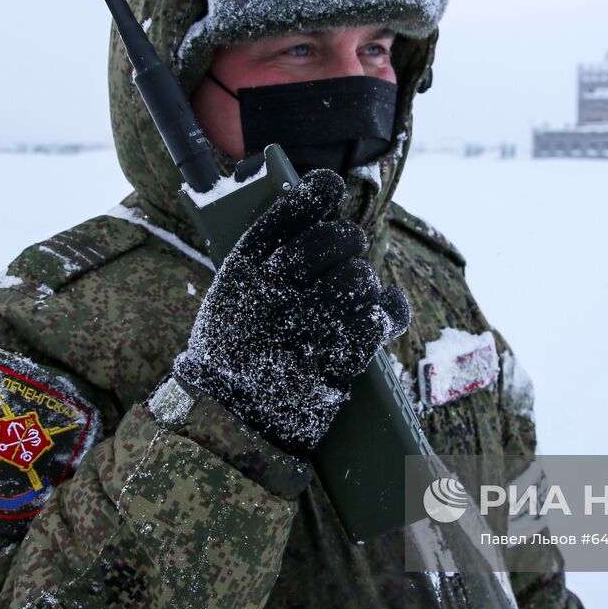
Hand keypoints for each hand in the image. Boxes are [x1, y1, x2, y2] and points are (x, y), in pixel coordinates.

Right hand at [172, 169, 410, 452]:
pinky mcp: (330, 365)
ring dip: (365, 285)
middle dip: (349, 240)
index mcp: (241, 273)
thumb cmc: (233, 354)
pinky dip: (382, 318)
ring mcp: (301, 331)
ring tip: (357, 294)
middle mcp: (272, 296)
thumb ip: (264, 264)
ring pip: (359, 280)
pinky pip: (373, 324)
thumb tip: (312, 219)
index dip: (315, 193)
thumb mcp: (228, 301)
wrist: (225, 422)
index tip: (330, 186)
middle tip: (350, 250)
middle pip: (332, 242)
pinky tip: (376, 320)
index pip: (286, 214)